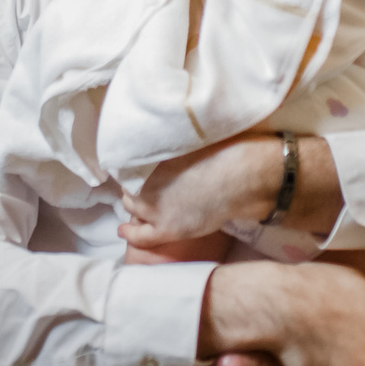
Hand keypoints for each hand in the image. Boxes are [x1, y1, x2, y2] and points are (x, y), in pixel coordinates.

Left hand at [121, 131, 328, 245]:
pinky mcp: (168, 229)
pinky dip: (130, 234)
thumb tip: (164, 129)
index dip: (133, 167)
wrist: (241, 176)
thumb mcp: (189, 138)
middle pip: (129, 186)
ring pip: (132, 209)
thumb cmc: (223, 149)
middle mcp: (145, 182)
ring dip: (134, 206)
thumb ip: (170, 140)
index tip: (138, 167)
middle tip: (141, 184)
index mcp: (148, 158)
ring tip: (139, 204)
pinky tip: (123, 231)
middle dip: (134, 185)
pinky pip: (140, 237)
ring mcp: (154, 209)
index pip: (128, 164)